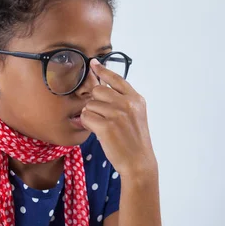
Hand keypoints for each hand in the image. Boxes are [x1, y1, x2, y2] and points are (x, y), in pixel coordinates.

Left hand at [80, 59, 155, 176]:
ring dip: (91, 115)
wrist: (138, 162)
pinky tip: (97, 132)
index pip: (116, 78)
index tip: (93, 63)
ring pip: (90, 105)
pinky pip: (85, 117)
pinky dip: (87, 124)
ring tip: (102, 127)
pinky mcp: (106, 126)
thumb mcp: (136, 116)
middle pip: (98, 90)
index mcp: (136, 99)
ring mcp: (117, 114)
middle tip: (101, 116)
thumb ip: (122, 102)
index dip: (102, 70)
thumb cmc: (134, 141)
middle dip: (94, 102)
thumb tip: (100, 90)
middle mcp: (127, 103)